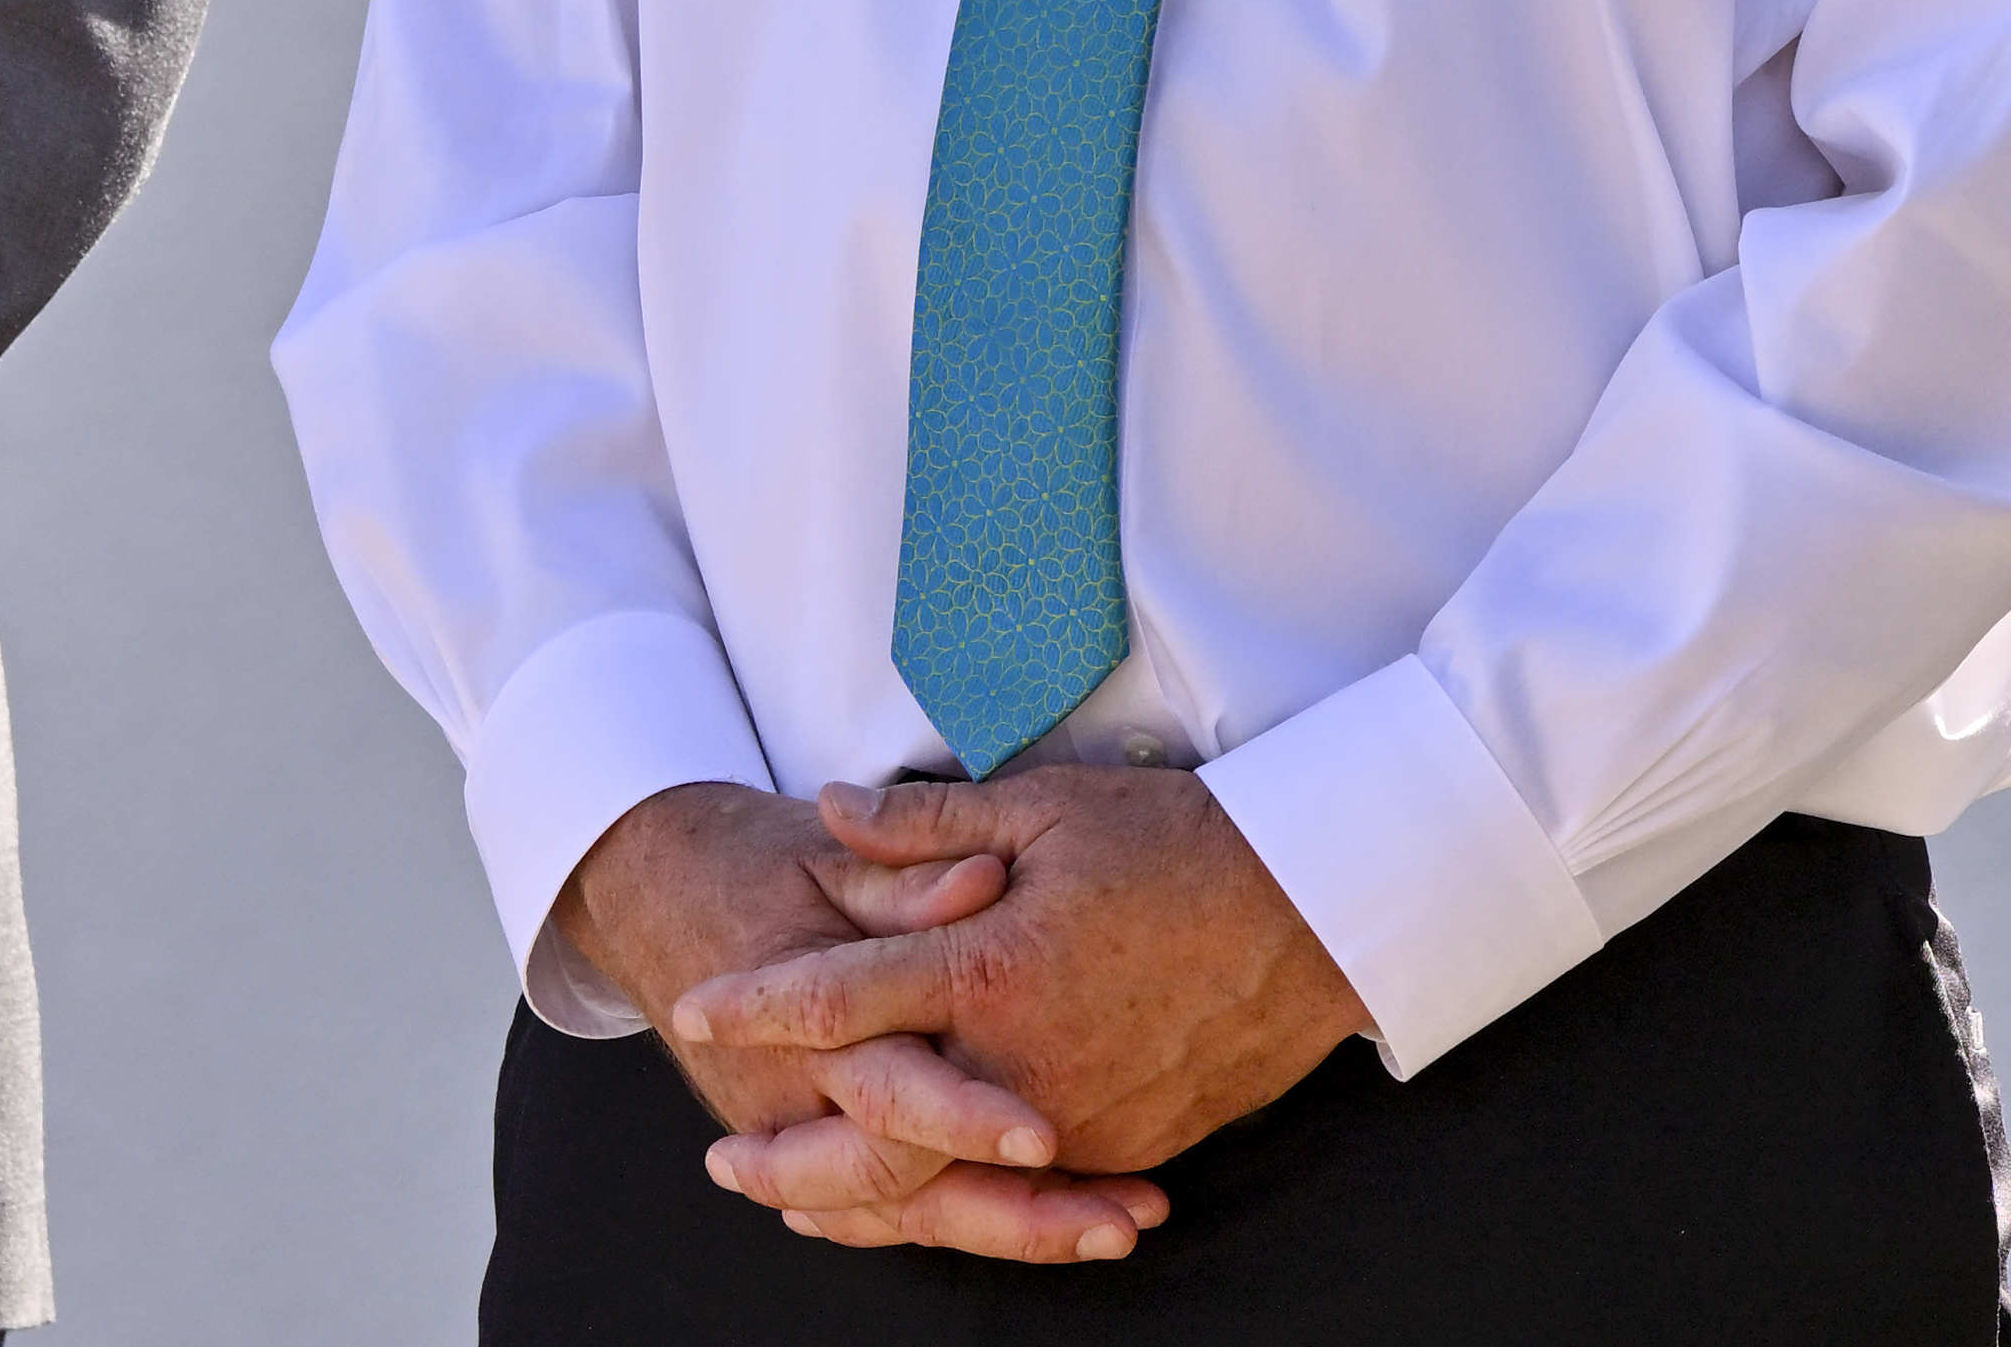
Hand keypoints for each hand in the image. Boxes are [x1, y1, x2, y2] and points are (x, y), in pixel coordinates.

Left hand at [662, 767, 1364, 1260]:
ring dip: (858, 1200)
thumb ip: (927, 820)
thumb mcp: (1046, 804)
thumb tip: (830, 808)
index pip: (839, 997)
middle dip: (786, 1157)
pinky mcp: (1121, 1146)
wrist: (1315, 911)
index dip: (757, 1006)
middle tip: (724, 1159)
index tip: (696, 1010)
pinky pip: (1019, 1196)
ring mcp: (1073, 1118)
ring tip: (797, 1204)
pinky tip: (915, 1203)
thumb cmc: (1179, 843)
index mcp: (988, 966)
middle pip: (870, 1135)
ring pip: (939, 1187)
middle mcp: (1018, 1061)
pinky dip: (952, 1206)